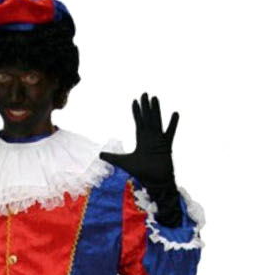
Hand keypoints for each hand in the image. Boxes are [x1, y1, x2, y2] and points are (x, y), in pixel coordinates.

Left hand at [100, 92, 181, 225]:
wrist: (155, 181)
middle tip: (145, 93)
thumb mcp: (124, 162)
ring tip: (155, 98)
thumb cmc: (142, 172)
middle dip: (145, 106)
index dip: (137, 112)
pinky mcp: (167, 145)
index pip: (138, 122)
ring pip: (156, 121)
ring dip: (156, 110)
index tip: (135, 100)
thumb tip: (99, 155)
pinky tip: (175, 113)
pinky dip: (173, 123)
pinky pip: (170, 132)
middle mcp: (150, 137)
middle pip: (147, 118)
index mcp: (141, 140)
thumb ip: (112, 157)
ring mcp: (159, 140)